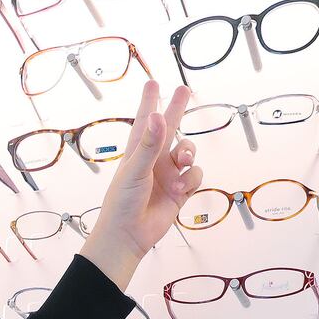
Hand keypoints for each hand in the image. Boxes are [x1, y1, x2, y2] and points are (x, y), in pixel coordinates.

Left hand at [80, 81, 200, 292]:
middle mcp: (154, 159)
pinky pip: (196, 175)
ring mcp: (168, 174)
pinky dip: (191, 178)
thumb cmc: (123, 202)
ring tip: (180, 164)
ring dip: (188, 154)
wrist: (129, 235)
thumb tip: (158, 116)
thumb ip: (149, 144)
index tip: (152, 82)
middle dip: (178, 108)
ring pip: (188, 152)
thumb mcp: (135, 170)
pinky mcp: (180, 190)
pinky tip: (179, 188)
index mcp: (138, 151)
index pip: (144, 119)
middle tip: (184, 89)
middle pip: (170, 127)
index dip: (149, 101)